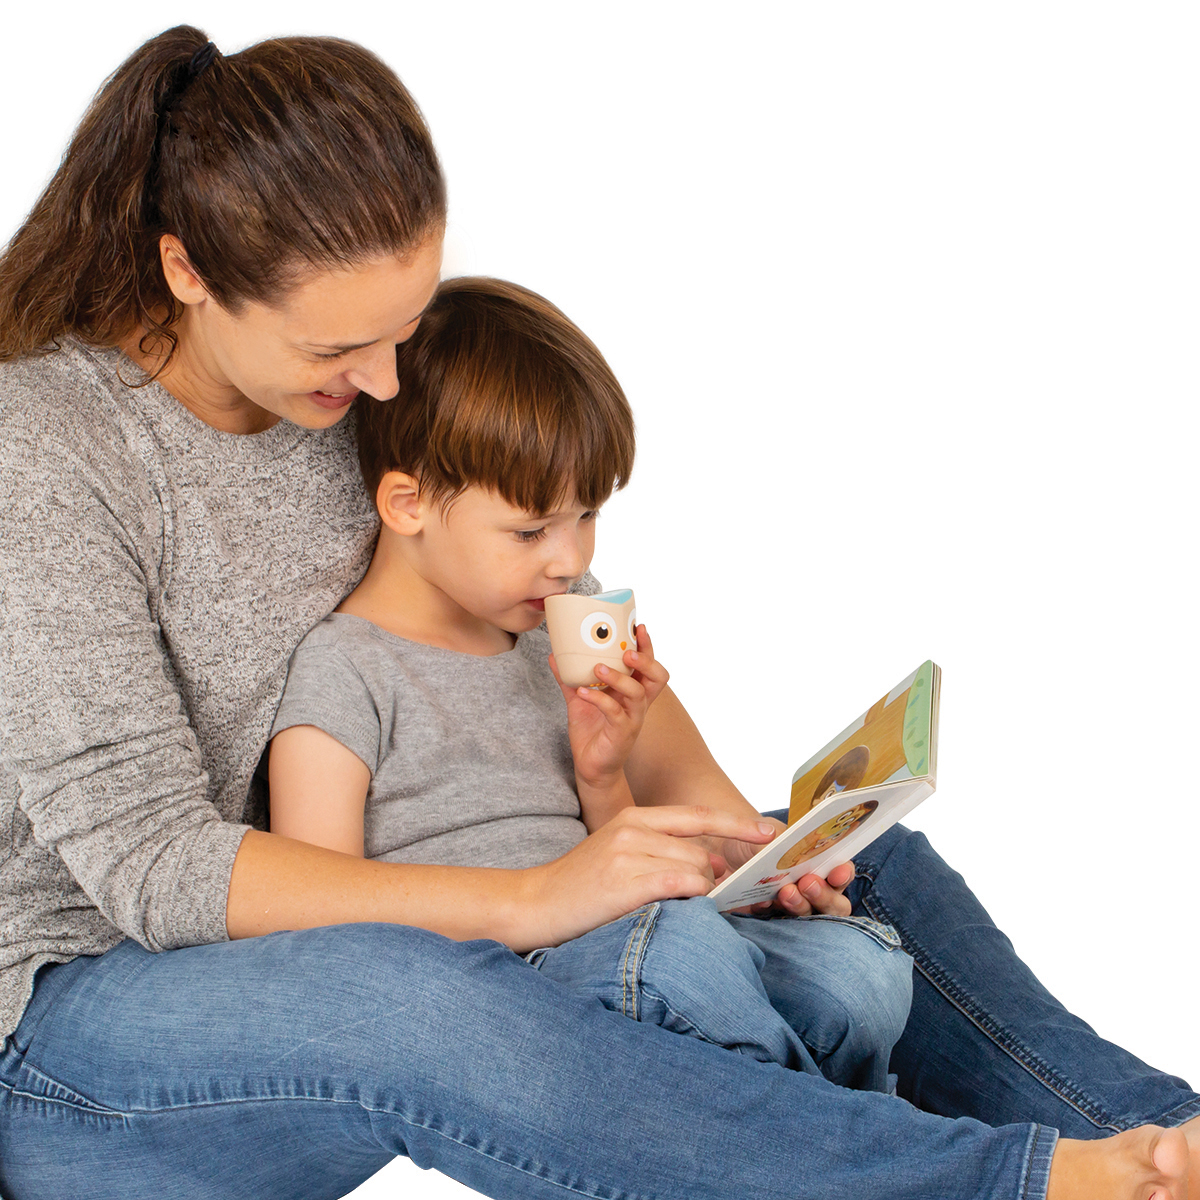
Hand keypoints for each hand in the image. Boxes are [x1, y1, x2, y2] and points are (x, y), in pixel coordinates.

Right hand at [515, 805, 778, 947]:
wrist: (534, 903)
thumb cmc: (581, 886)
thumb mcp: (620, 853)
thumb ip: (662, 850)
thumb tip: (709, 863)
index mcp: (635, 815)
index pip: (699, 815)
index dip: (737, 823)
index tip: (770, 832)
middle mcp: (634, 827)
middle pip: (701, 850)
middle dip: (710, 878)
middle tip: (702, 900)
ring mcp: (628, 852)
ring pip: (695, 869)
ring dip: (697, 893)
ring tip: (671, 908)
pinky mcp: (625, 880)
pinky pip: (680, 885)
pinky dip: (689, 899)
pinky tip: (675, 908)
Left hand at [548, 624, 669, 789]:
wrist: (590, 766)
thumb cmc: (591, 730)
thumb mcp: (579, 699)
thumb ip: (569, 678)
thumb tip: (554, 655)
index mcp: (633, 692)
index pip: (650, 665)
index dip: (648, 647)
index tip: (639, 627)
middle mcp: (638, 704)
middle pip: (658, 677)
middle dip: (646, 660)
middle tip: (627, 651)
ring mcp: (633, 719)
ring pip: (638, 692)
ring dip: (618, 677)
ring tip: (598, 668)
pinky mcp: (622, 733)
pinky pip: (615, 712)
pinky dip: (598, 698)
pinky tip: (582, 692)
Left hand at [715, 817, 854, 917]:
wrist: (724, 850)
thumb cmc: (757, 839)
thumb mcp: (771, 833)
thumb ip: (784, 841)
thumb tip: (787, 846)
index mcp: (819, 865)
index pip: (840, 873)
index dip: (843, 874)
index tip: (837, 872)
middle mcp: (811, 889)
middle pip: (833, 904)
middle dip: (824, 895)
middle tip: (807, 882)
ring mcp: (792, 906)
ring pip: (809, 917)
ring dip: (800, 906)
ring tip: (786, 892)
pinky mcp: (768, 917)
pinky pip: (776, 923)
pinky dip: (771, 912)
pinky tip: (762, 901)